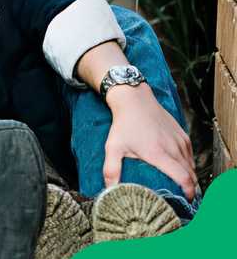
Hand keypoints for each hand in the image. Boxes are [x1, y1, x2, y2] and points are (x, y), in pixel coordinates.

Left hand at [104, 84, 196, 199]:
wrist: (134, 100)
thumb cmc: (124, 124)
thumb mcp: (113, 147)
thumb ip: (111, 169)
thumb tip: (109, 189)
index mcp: (159, 154)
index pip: (183, 178)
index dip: (188, 192)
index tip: (185, 200)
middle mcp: (173, 148)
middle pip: (190, 174)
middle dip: (190, 188)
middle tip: (182, 198)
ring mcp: (180, 141)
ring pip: (192, 165)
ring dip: (190, 176)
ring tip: (182, 186)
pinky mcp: (182, 135)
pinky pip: (190, 154)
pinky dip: (189, 164)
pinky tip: (182, 170)